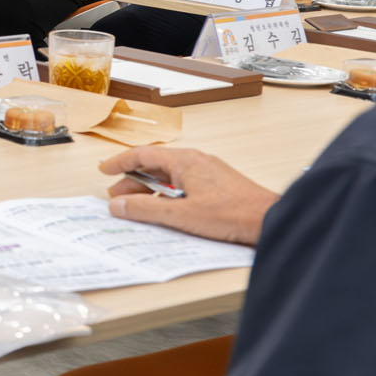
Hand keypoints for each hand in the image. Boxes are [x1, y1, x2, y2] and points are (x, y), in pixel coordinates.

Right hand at [100, 146, 275, 245]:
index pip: (143, 155)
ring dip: (151, 191)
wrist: (269, 220)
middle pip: (155, 166)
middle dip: (133, 182)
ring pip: (170, 177)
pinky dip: (168, 195)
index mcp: (185, 160)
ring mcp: (208, 172)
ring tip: (139, 208)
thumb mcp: (180, 214)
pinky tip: (167, 212)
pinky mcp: (217, 185)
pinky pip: (184, 184)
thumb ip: (145, 209)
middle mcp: (196, 161)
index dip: (120, 162)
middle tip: (118, 198)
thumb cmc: (232, 214)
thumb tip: (118, 204)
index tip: (105, 170)